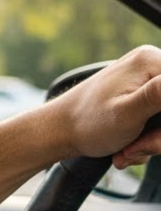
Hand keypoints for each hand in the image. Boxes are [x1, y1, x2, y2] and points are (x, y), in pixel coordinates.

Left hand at [45, 46, 160, 165]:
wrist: (60, 131)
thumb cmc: (87, 122)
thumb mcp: (128, 113)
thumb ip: (160, 97)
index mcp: (151, 61)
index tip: (154, 136)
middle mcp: (151, 65)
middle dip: (160, 137)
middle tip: (136, 147)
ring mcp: (147, 82)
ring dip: (152, 142)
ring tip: (126, 149)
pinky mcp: (143, 97)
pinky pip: (158, 124)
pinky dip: (145, 141)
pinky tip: (126, 146)